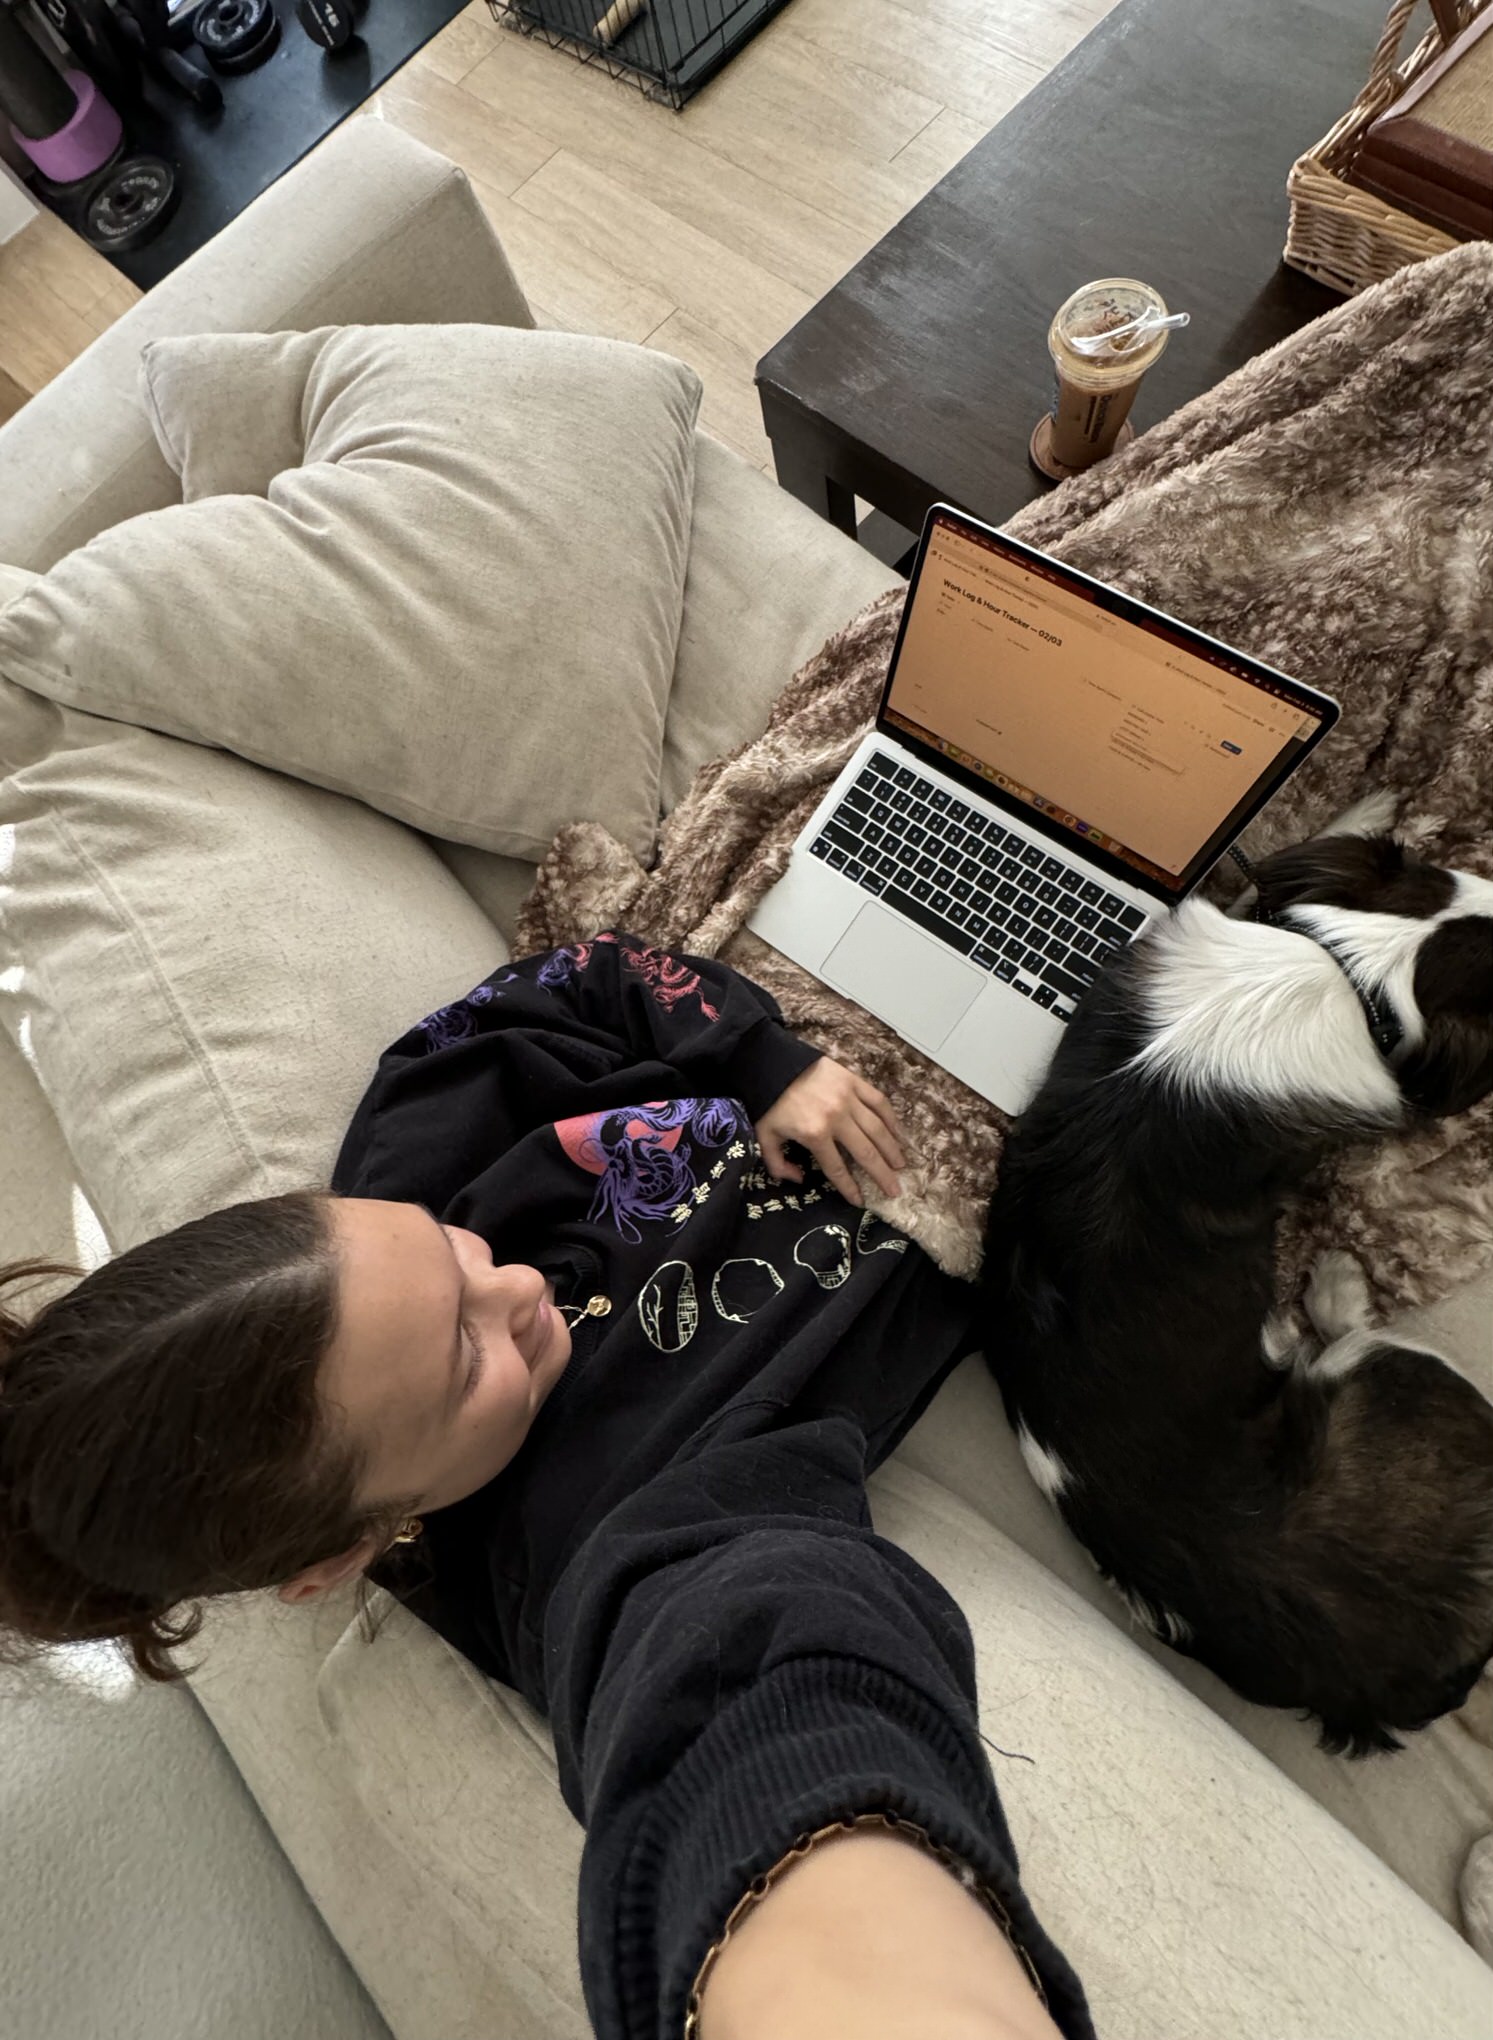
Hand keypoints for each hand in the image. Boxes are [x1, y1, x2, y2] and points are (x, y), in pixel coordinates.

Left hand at [755, 1058, 906, 1205]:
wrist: (772, 1062)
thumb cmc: (769, 1101)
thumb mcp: (764, 1136)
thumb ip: (777, 1163)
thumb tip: (799, 1179)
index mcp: (815, 1134)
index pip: (837, 1168)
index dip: (850, 1188)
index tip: (861, 1201)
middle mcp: (836, 1118)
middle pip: (866, 1152)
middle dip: (882, 1174)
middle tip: (895, 1189)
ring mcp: (848, 1098)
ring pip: (878, 1128)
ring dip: (892, 1149)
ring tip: (901, 1165)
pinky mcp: (854, 1081)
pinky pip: (878, 1101)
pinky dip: (891, 1118)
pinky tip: (898, 1132)